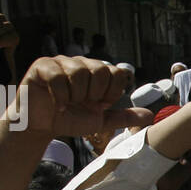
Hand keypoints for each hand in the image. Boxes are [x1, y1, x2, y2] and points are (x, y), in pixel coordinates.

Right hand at [6, 55, 141, 136]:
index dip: (111, 92)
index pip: (117, 72)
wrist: (41, 127)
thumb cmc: (69, 120)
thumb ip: (123, 117)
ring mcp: (61, 63)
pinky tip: (57, 103)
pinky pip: (57, 76)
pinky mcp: (42, 66)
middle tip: (82, 103)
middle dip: (93, 94)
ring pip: (79, 73)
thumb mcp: (100, 120)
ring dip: (75, 96)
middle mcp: (81, 64)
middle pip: (100, 70)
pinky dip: (59, 96)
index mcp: (97, 73)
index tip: (99, 104)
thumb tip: (149, 116)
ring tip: (68, 103)